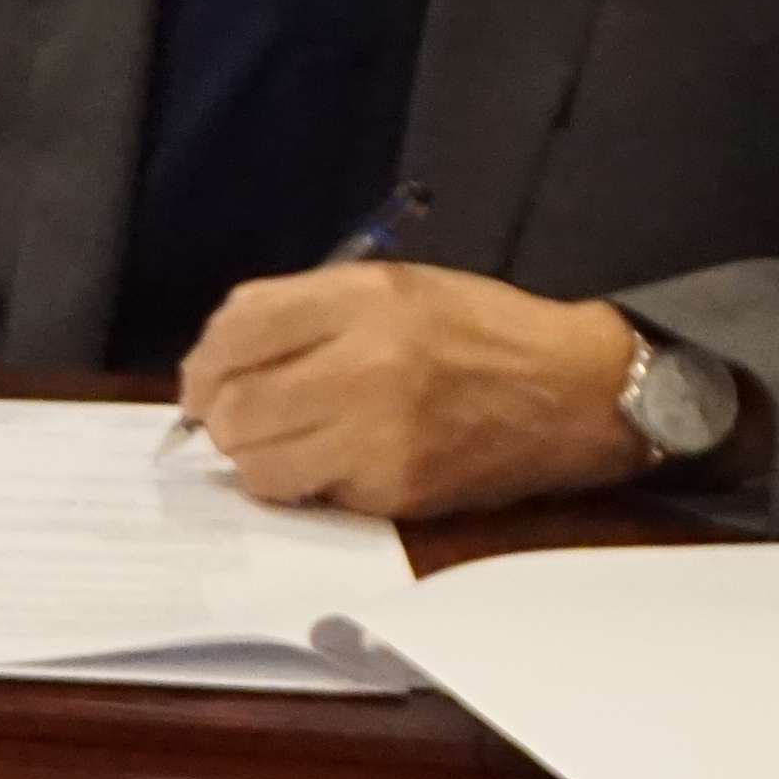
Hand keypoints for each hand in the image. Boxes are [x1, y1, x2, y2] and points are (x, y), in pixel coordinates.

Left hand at [176, 262, 645, 517]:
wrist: (576, 390)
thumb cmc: (482, 331)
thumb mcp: (394, 284)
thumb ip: (303, 310)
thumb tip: (218, 359)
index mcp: (364, 300)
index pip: (238, 329)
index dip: (203, 361)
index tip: (202, 379)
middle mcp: (366, 366)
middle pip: (234, 405)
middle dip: (218, 415)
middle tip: (232, 415)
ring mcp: (379, 436)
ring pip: (257, 463)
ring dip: (252, 455)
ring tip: (280, 438)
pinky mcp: (394, 491)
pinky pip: (308, 494)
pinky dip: (301, 482)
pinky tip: (328, 459)